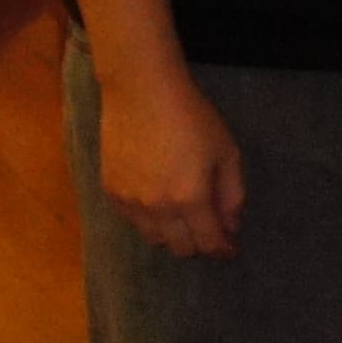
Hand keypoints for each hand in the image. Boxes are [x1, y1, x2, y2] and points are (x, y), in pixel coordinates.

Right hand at [96, 66, 243, 257]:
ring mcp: (129, 201)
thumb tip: (231, 226)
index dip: (221, 250)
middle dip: (199, 244)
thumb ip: (232, 194)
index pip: (207, 241)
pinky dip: (149, 221)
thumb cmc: (192, 118)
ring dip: (173, 235)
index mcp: (189, 198)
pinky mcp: (110, 190)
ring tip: (185, 217)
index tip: (229, 250)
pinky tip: (159, 204)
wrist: (141, 92)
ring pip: (153, 238)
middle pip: (179, 247)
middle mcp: (156, 207)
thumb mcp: (227, 153)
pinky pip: (132, 221)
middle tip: (210, 231)